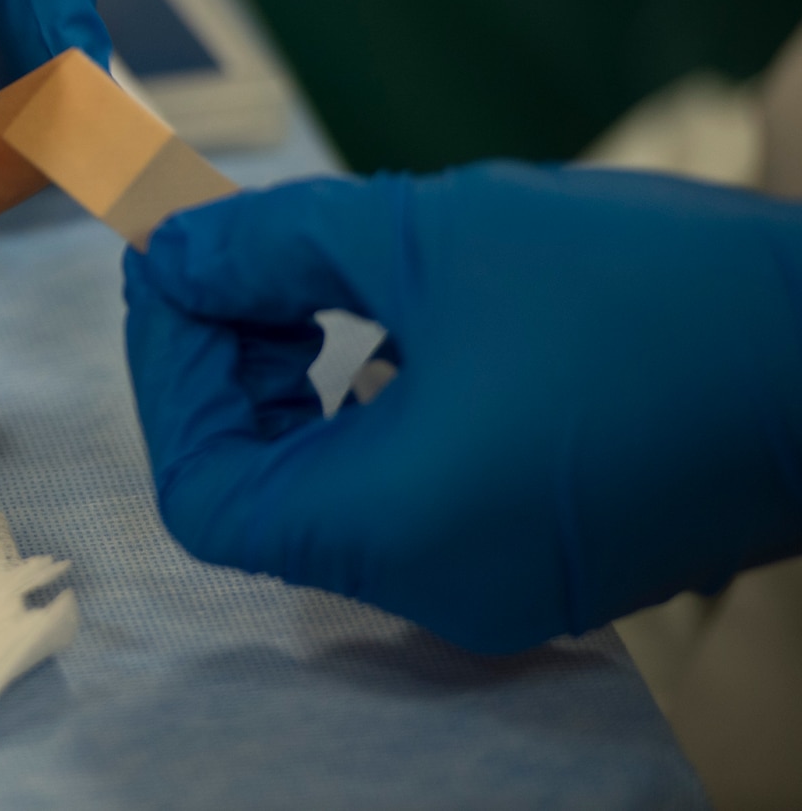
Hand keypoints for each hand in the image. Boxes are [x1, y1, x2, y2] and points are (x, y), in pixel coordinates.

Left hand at [123, 163, 801, 652]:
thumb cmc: (654, 290)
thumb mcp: (429, 236)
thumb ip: (271, 247)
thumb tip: (168, 254)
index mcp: (397, 529)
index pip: (203, 490)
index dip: (170, 375)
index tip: (180, 269)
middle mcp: (438, 586)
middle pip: (259, 494)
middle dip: (225, 369)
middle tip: (237, 262)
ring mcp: (498, 582)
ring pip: (330, 493)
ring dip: (290, 381)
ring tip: (312, 279)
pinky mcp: (543, 553)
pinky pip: (406, 495)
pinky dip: (362, 408)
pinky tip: (389, 320)